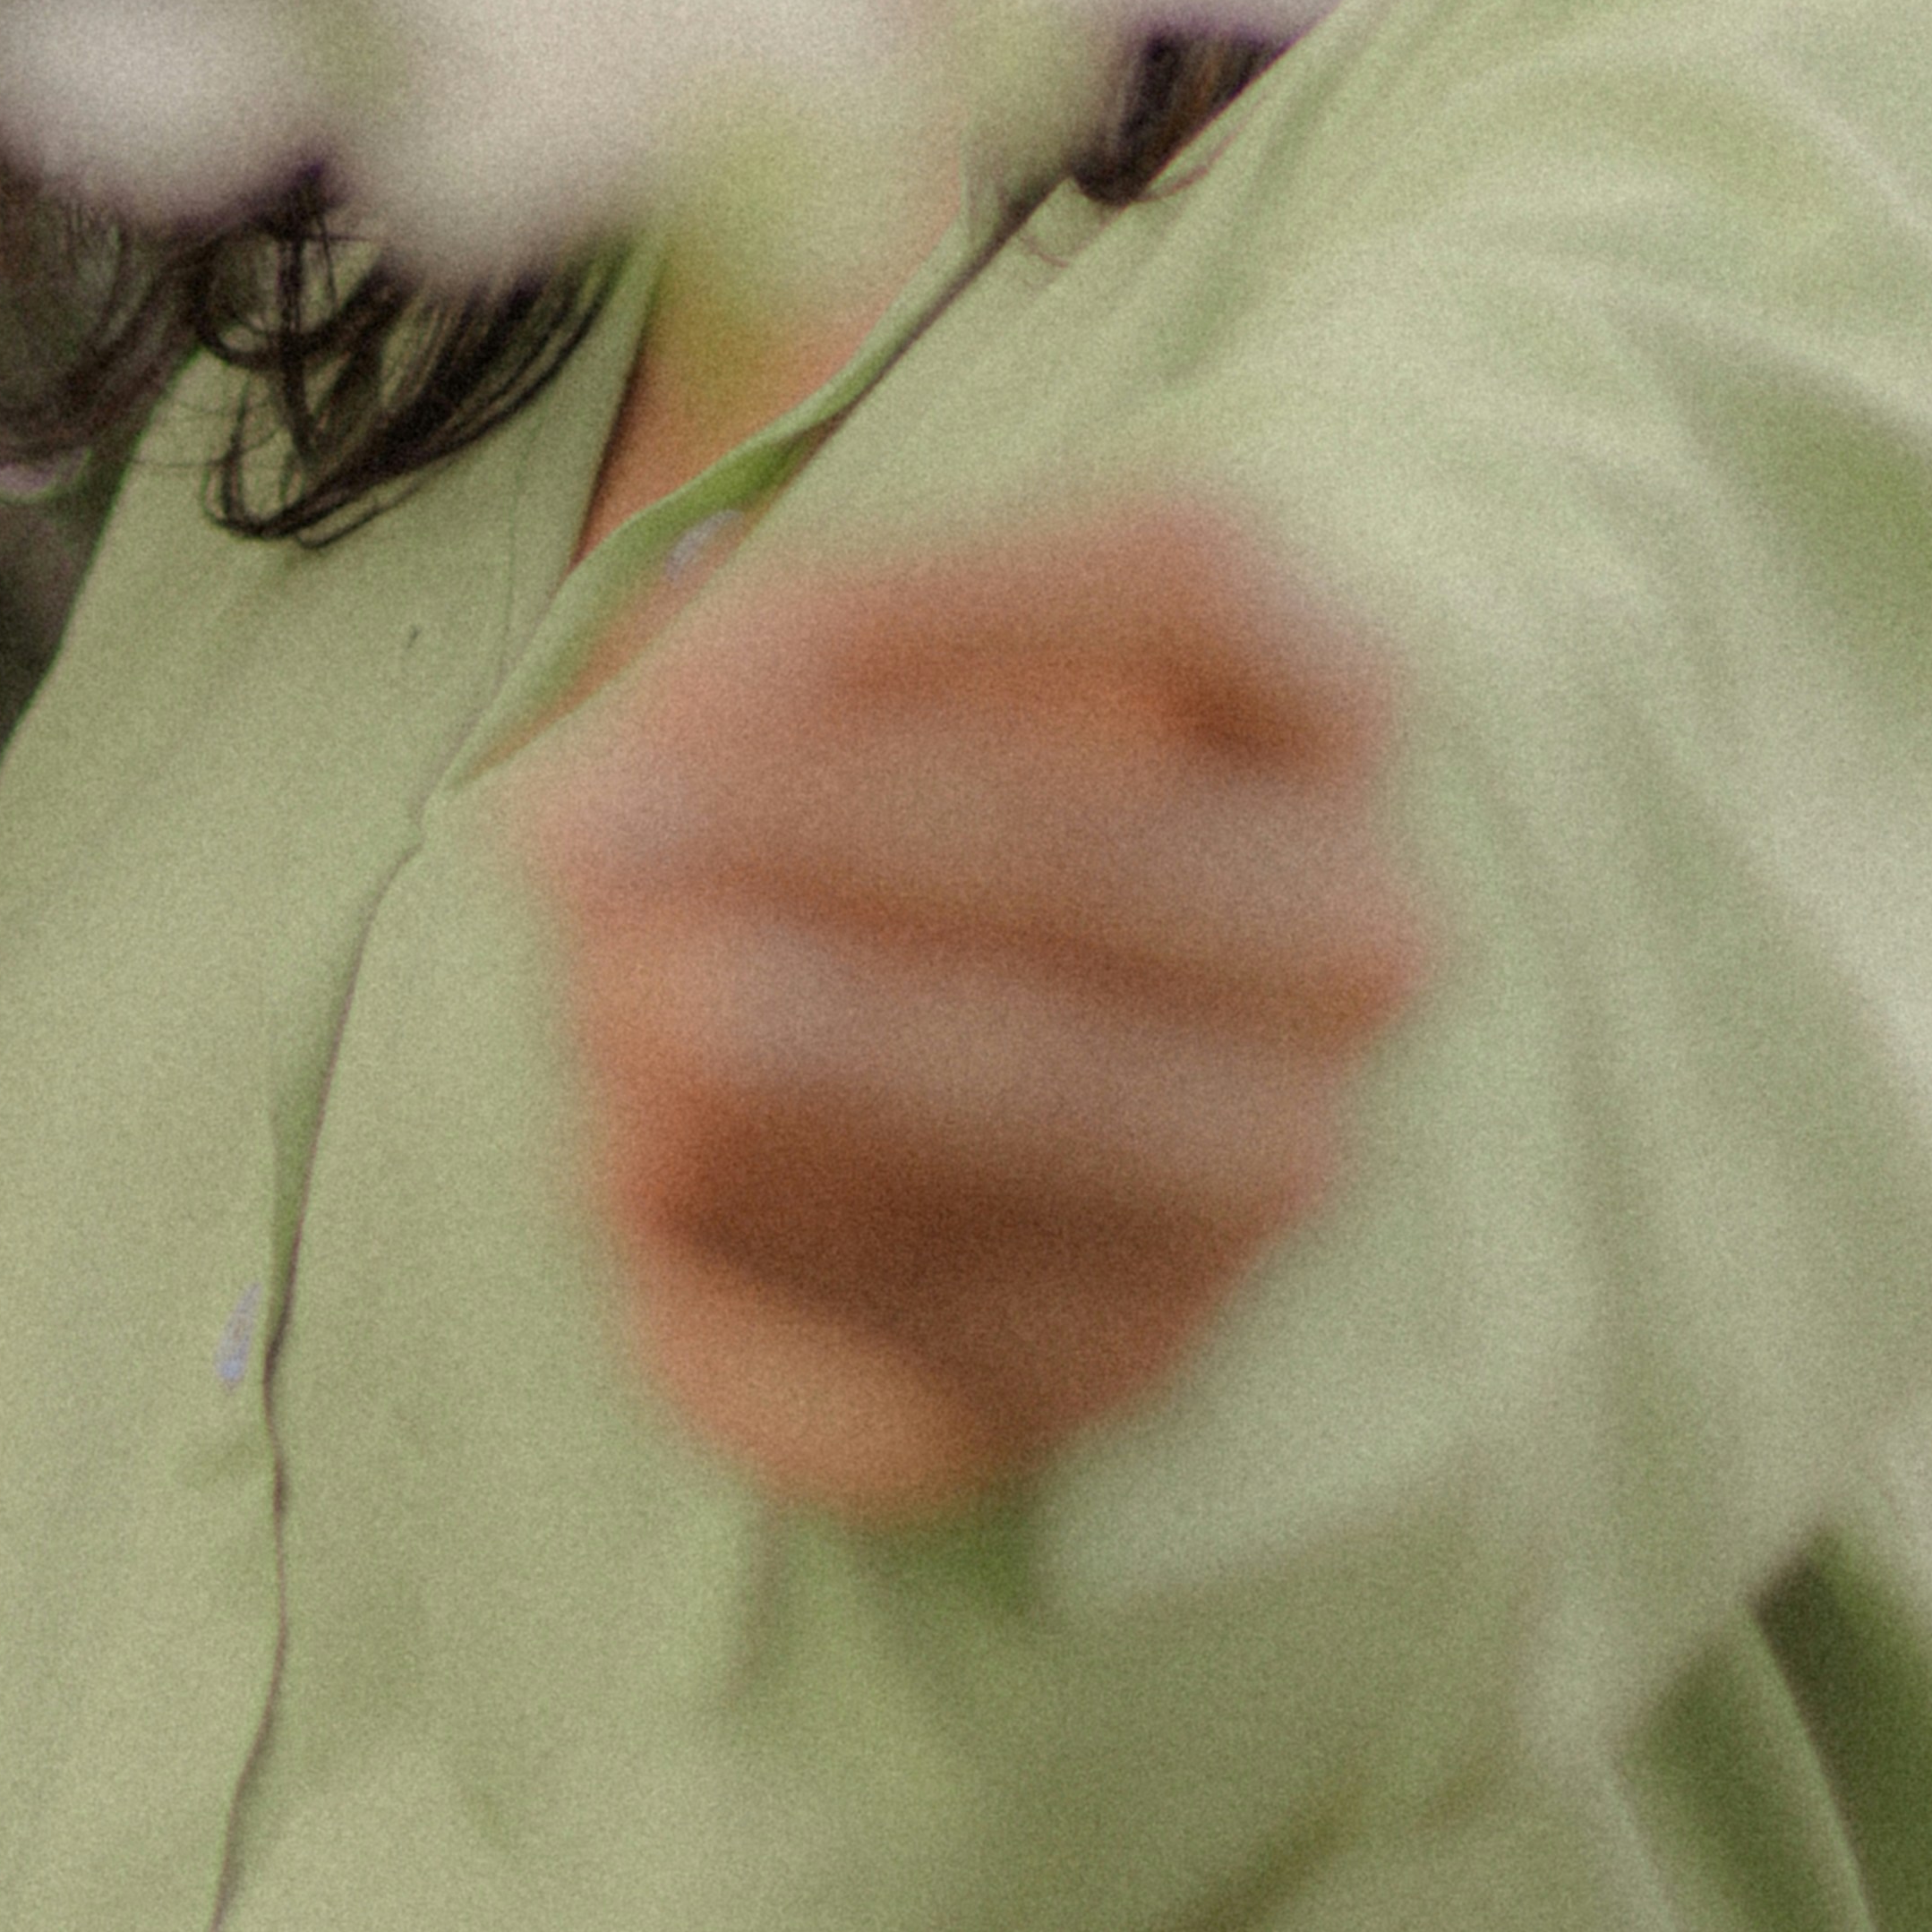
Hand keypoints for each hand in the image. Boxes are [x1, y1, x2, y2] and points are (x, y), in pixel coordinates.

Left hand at [516, 491, 1433, 1525]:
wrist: (957, 1126)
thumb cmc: (910, 806)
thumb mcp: (854, 686)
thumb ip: (768, 677)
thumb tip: (636, 780)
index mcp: (1322, 701)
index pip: (1198, 587)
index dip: (966, 600)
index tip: (741, 629)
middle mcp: (1352, 928)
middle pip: (1096, 853)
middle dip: (821, 837)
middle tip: (579, 833)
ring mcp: (1276, 1151)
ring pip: (1048, 1092)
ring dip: (810, 1047)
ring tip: (615, 999)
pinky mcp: (1142, 1344)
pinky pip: (951, 1287)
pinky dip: (777, 1216)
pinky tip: (632, 1152)